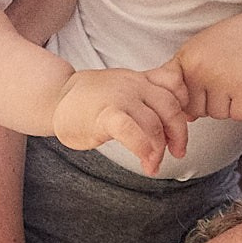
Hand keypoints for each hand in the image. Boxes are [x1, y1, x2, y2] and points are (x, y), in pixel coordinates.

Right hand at [52, 68, 190, 175]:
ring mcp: (119, 98)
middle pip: (171, 106)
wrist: (56, 98)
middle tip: (177, 152)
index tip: (180, 129)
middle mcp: (134, 84)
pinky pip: (131, 130)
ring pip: (153, 123)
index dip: (185, 108)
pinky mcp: (104, 115)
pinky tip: (144, 161)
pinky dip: (143, 149)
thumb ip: (149, 94)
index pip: (175, 85)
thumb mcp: (125, 87)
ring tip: (153, 164)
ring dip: (159, 149)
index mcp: (141, 78)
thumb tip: (178, 116)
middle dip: (179, 134)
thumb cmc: (92, 98)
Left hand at [155, 8, 241, 123]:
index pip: (179, 100)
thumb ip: (184, 80)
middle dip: (212, 100)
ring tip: (239, 77)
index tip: (207, 79)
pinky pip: (241, 115)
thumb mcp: (200, 51)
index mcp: (188, 60)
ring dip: (231, 102)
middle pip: (198, 110)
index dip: (194, 93)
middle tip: (227, 75)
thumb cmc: (233, 42)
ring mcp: (226, 82)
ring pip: (220, 114)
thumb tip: (183, 116)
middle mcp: (204, 71)